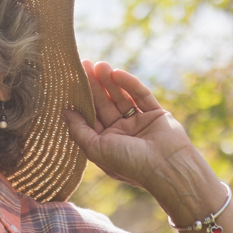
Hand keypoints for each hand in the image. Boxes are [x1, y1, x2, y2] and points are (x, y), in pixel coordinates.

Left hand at [62, 61, 218, 215]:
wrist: (167, 168)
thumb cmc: (129, 164)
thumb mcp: (96, 149)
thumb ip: (79, 131)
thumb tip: (64, 112)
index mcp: (106, 143)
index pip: (91, 117)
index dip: (81, 99)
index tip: (71, 81)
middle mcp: (122, 133)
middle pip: (104, 104)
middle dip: (94, 85)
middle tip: (84, 65)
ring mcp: (139, 123)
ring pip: (121, 97)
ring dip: (110, 81)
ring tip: (100, 65)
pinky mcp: (156, 114)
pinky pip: (141, 96)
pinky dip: (130, 84)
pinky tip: (117, 73)